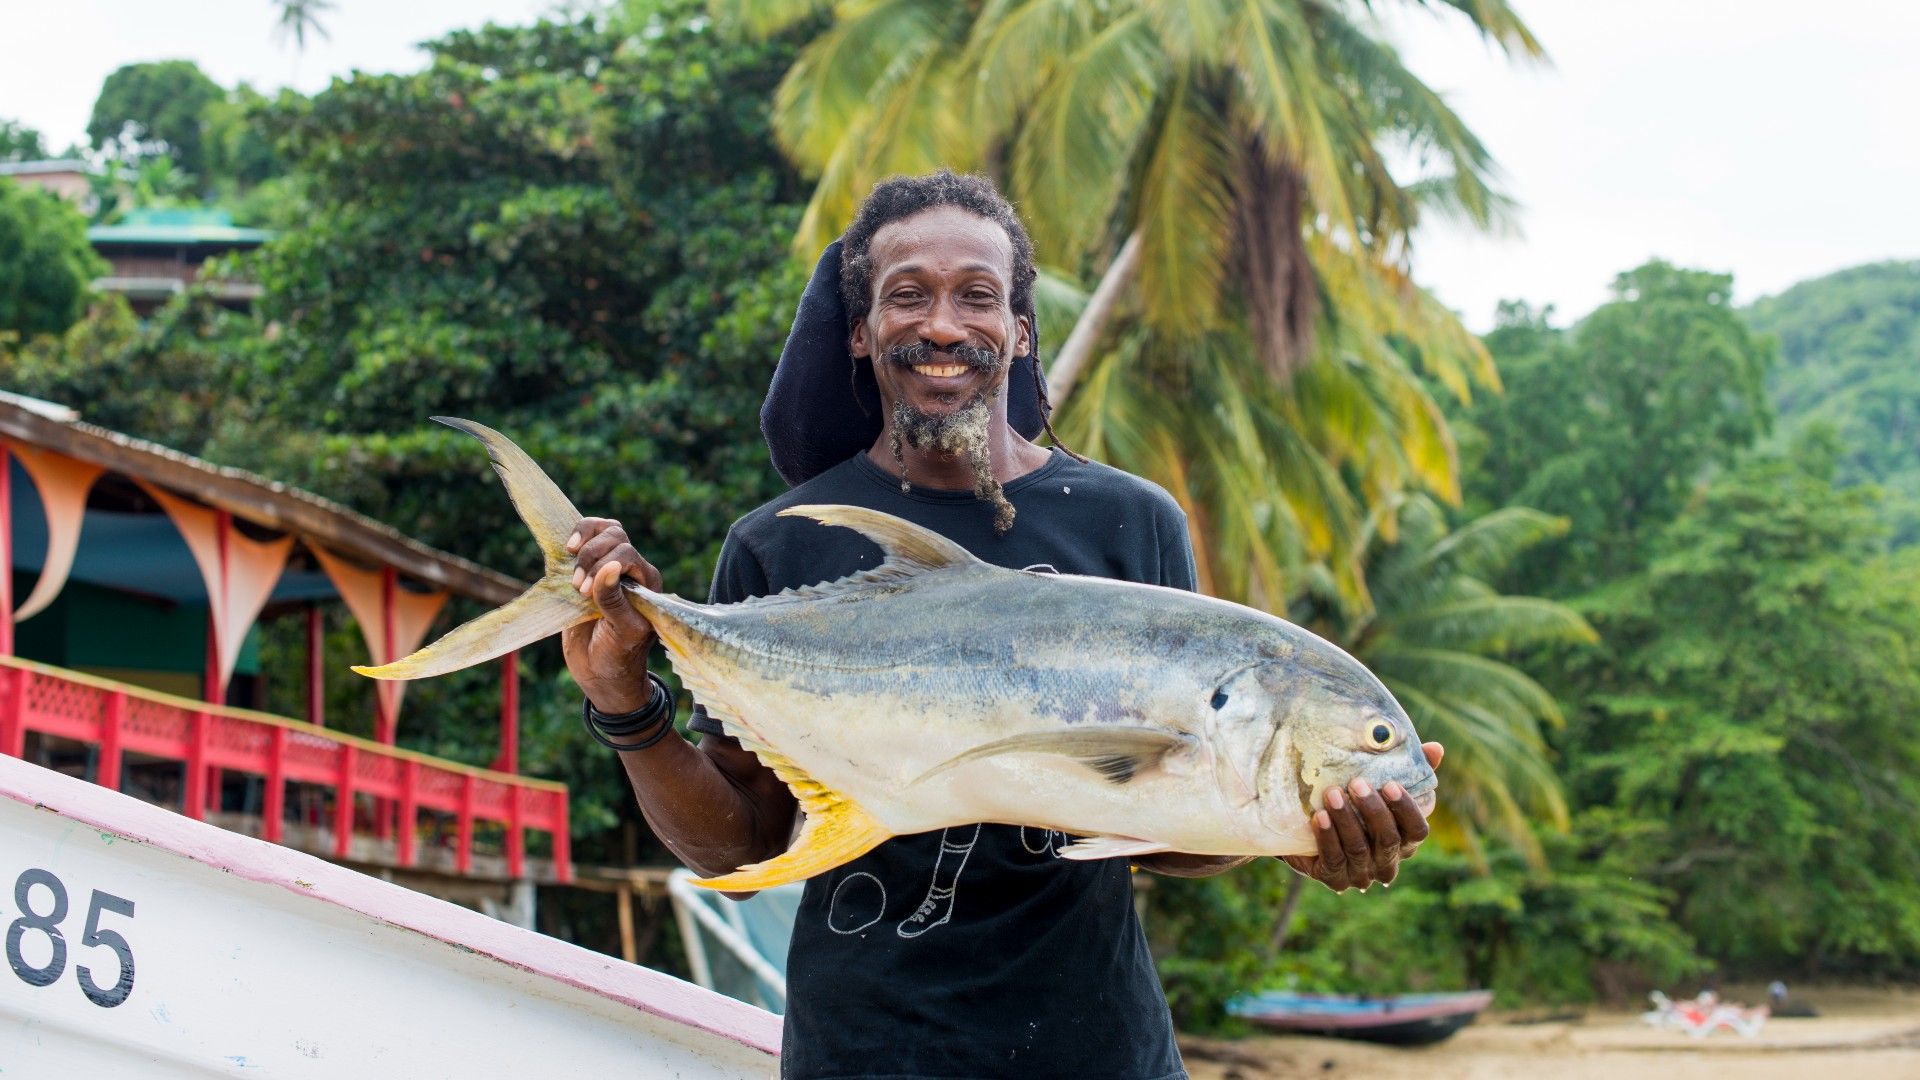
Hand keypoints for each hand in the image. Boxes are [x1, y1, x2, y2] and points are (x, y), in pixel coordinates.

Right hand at [559, 517, 662, 714]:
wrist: (600, 672)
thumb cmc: (619, 656)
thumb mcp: (622, 632)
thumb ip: (615, 601)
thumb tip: (610, 567)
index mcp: (648, 583)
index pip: (627, 554)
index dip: (604, 565)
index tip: (585, 591)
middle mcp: (632, 571)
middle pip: (615, 536)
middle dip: (591, 555)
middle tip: (577, 586)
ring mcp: (609, 568)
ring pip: (604, 530)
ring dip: (585, 538)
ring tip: (570, 555)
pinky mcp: (588, 570)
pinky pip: (585, 540)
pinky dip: (575, 537)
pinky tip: (566, 549)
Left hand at [1283, 742, 1441, 891]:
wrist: (1308, 830)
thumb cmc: (1354, 804)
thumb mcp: (1379, 786)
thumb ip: (1409, 769)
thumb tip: (1435, 748)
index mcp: (1405, 841)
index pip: (1418, 831)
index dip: (1406, 809)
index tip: (1390, 784)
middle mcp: (1388, 861)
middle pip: (1388, 839)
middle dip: (1373, 810)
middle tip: (1356, 783)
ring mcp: (1362, 873)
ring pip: (1359, 848)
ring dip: (1346, 819)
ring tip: (1332, 793)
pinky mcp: (1335, 879)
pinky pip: (1334, 859)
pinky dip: (1327, 836)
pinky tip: (1319, 817)